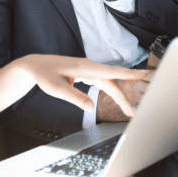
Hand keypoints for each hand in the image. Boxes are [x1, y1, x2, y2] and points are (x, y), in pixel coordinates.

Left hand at [18, 55, 150, 117]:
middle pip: (111, 82)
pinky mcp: (84, 72)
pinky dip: (110, 90)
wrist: (34, 66)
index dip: (129, 74)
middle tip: (133, 112)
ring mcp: (87, 69)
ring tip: (127, 110)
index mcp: (84, 67)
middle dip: (123, 96)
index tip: (144, 74)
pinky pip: (101, 81)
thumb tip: (91, 106)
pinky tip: (115, 97)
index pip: (110, 72)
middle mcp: (88, 66)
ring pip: (107, 82)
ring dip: (118, 95)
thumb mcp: (57, 89)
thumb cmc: (44, 75)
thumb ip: (74, 97)